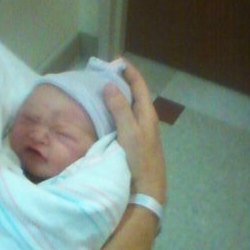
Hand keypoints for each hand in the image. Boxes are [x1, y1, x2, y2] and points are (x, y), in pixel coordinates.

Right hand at [104, 60, 165, 203]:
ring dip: (118, 98)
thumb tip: (110, 85)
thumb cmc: (140, 159)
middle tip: (104, 75)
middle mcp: (146, 120)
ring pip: (130, 108)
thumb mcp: (129, 132)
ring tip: (102, 91)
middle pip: (135, 95)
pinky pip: (125, 120)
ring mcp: (141, 132)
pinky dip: (115, 112)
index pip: (140, 85)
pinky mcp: (135, 142)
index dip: (129, 71)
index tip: (116, 60)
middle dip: (121, 82)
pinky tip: (105, 115)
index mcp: (147, 114)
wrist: (147, 189)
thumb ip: (120, 109)